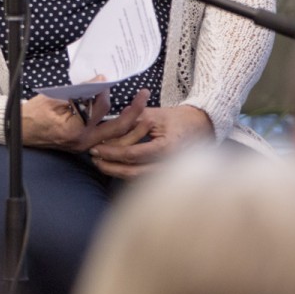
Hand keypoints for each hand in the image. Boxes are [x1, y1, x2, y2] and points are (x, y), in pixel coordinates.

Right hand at [22, 88, 149, 152]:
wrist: (21, 131)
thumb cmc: (33, 114)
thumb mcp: (54, 97)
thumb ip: (80, 90)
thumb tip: (100, 81)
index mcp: (74, 130)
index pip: (100, 111)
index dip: (104, 93)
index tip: (107, 80)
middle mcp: (83, 142)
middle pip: (117, 129)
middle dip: (134, 111)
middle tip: (143, 95)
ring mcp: (85, 147)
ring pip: (117, 138)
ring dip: (132, 124)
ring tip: (142, 108)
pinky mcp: (86, 146)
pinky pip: (109, 140)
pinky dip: (120, 130)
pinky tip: (129, 120)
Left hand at [88, 104, 214, 178]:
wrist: (200, 128)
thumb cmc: (177, 119)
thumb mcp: (153, 115)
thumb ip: (131, 121)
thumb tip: (107, 127)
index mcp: (167, 147)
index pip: (133, 154)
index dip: (112, 152)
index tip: (96, 148)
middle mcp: (169, 164)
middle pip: (133, 172)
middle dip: (110, 167)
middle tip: (94, 159)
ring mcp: (169, 173)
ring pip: (137, 178)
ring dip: (117, 172)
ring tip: (100, 163)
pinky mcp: (166, 175)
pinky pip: (143, 178)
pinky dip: (128, 173)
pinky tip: (115, 167)